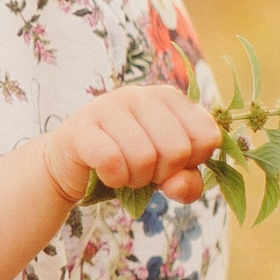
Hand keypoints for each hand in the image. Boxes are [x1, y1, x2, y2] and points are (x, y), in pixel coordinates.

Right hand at [40, 85, 221, 205]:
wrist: (71, 167)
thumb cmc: (126, 164)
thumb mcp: (165, 175)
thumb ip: (186, 183)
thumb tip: (179, 185)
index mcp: (169, 98)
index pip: (208, 136)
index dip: (193, 162)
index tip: (170, 163)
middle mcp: (140, 94)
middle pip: (178, 149)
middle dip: (162, 175)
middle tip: (143, 172)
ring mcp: (108, 106)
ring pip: (144, 158)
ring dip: (135, 180)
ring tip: (124, 173)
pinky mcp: (80, 127)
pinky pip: (111, 161)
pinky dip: (114, 179)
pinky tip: (106, 174)